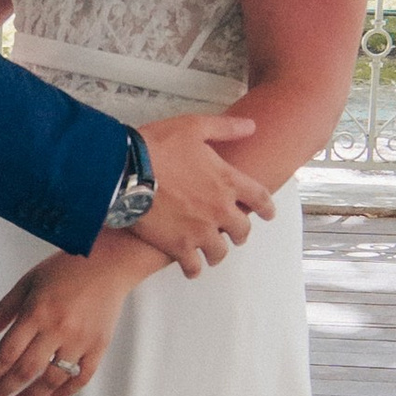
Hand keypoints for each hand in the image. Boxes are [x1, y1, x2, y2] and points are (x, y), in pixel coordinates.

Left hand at [0, 247, 147, 395]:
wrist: (108, 262)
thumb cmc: (67, 269)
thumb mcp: (26, 283)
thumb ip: (1, 312)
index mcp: (36, 312)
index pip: (6, 353)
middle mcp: (58, 329)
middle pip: (25, 370)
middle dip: (3, 390)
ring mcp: (80, 340)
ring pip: (52, 380)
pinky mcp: (99, 346)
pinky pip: (81, 378)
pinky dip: (64, 392)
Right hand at [133, 114, 274, 273]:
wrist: (126, 171)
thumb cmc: (158, 146)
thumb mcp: (195, 126)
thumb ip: (226, 128)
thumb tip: (251, 126)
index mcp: (228, 181)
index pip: (260, 198)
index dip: (267, 208)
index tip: (268, 215)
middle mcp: (220, 210)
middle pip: (242, 230)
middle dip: (240, 233)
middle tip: (234, 235)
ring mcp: (200, 231)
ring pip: (219, 252)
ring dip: (217, 252)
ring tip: (211, 253)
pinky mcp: (178, 246)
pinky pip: (193, 266)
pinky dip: (194, 269)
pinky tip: (191, 268)